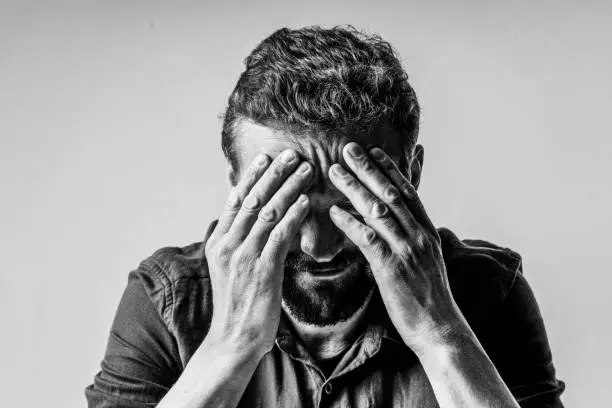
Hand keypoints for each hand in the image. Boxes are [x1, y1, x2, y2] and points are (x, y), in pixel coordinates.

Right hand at [204, 149, 311, 356]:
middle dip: (273, 174)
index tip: (267, 157)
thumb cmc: (236, 303)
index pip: (236, 200)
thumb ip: (236, 241)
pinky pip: (279, 236)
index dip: (252, 176)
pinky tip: (306, 202)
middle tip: (292, 154)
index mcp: (218, 241)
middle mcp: (227, 245)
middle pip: (252, 199)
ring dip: (289, 188)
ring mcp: (243, 257)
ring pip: (268, 213)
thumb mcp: (228, 268)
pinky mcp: (262, 271)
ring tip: (306, 170)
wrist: (232, 340)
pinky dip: (293, 216)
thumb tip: (247, 219)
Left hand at [328, 143, 465, 353]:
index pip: (408, 192)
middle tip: (347, 149)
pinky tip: (334, 211)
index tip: (373, 151)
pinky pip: (368, 239)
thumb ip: (411, 239)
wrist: (440, 328)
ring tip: (334, 171)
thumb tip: (394, 226)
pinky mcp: (392, 268)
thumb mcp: (426, 261)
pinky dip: (350, 222)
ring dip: (354, 188)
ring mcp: (407, 250)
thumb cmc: (429, 297)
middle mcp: (419, 235)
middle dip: (368, 169)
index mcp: (428, 232)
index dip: (390, 169)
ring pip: (378, 210)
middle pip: (391, 193)